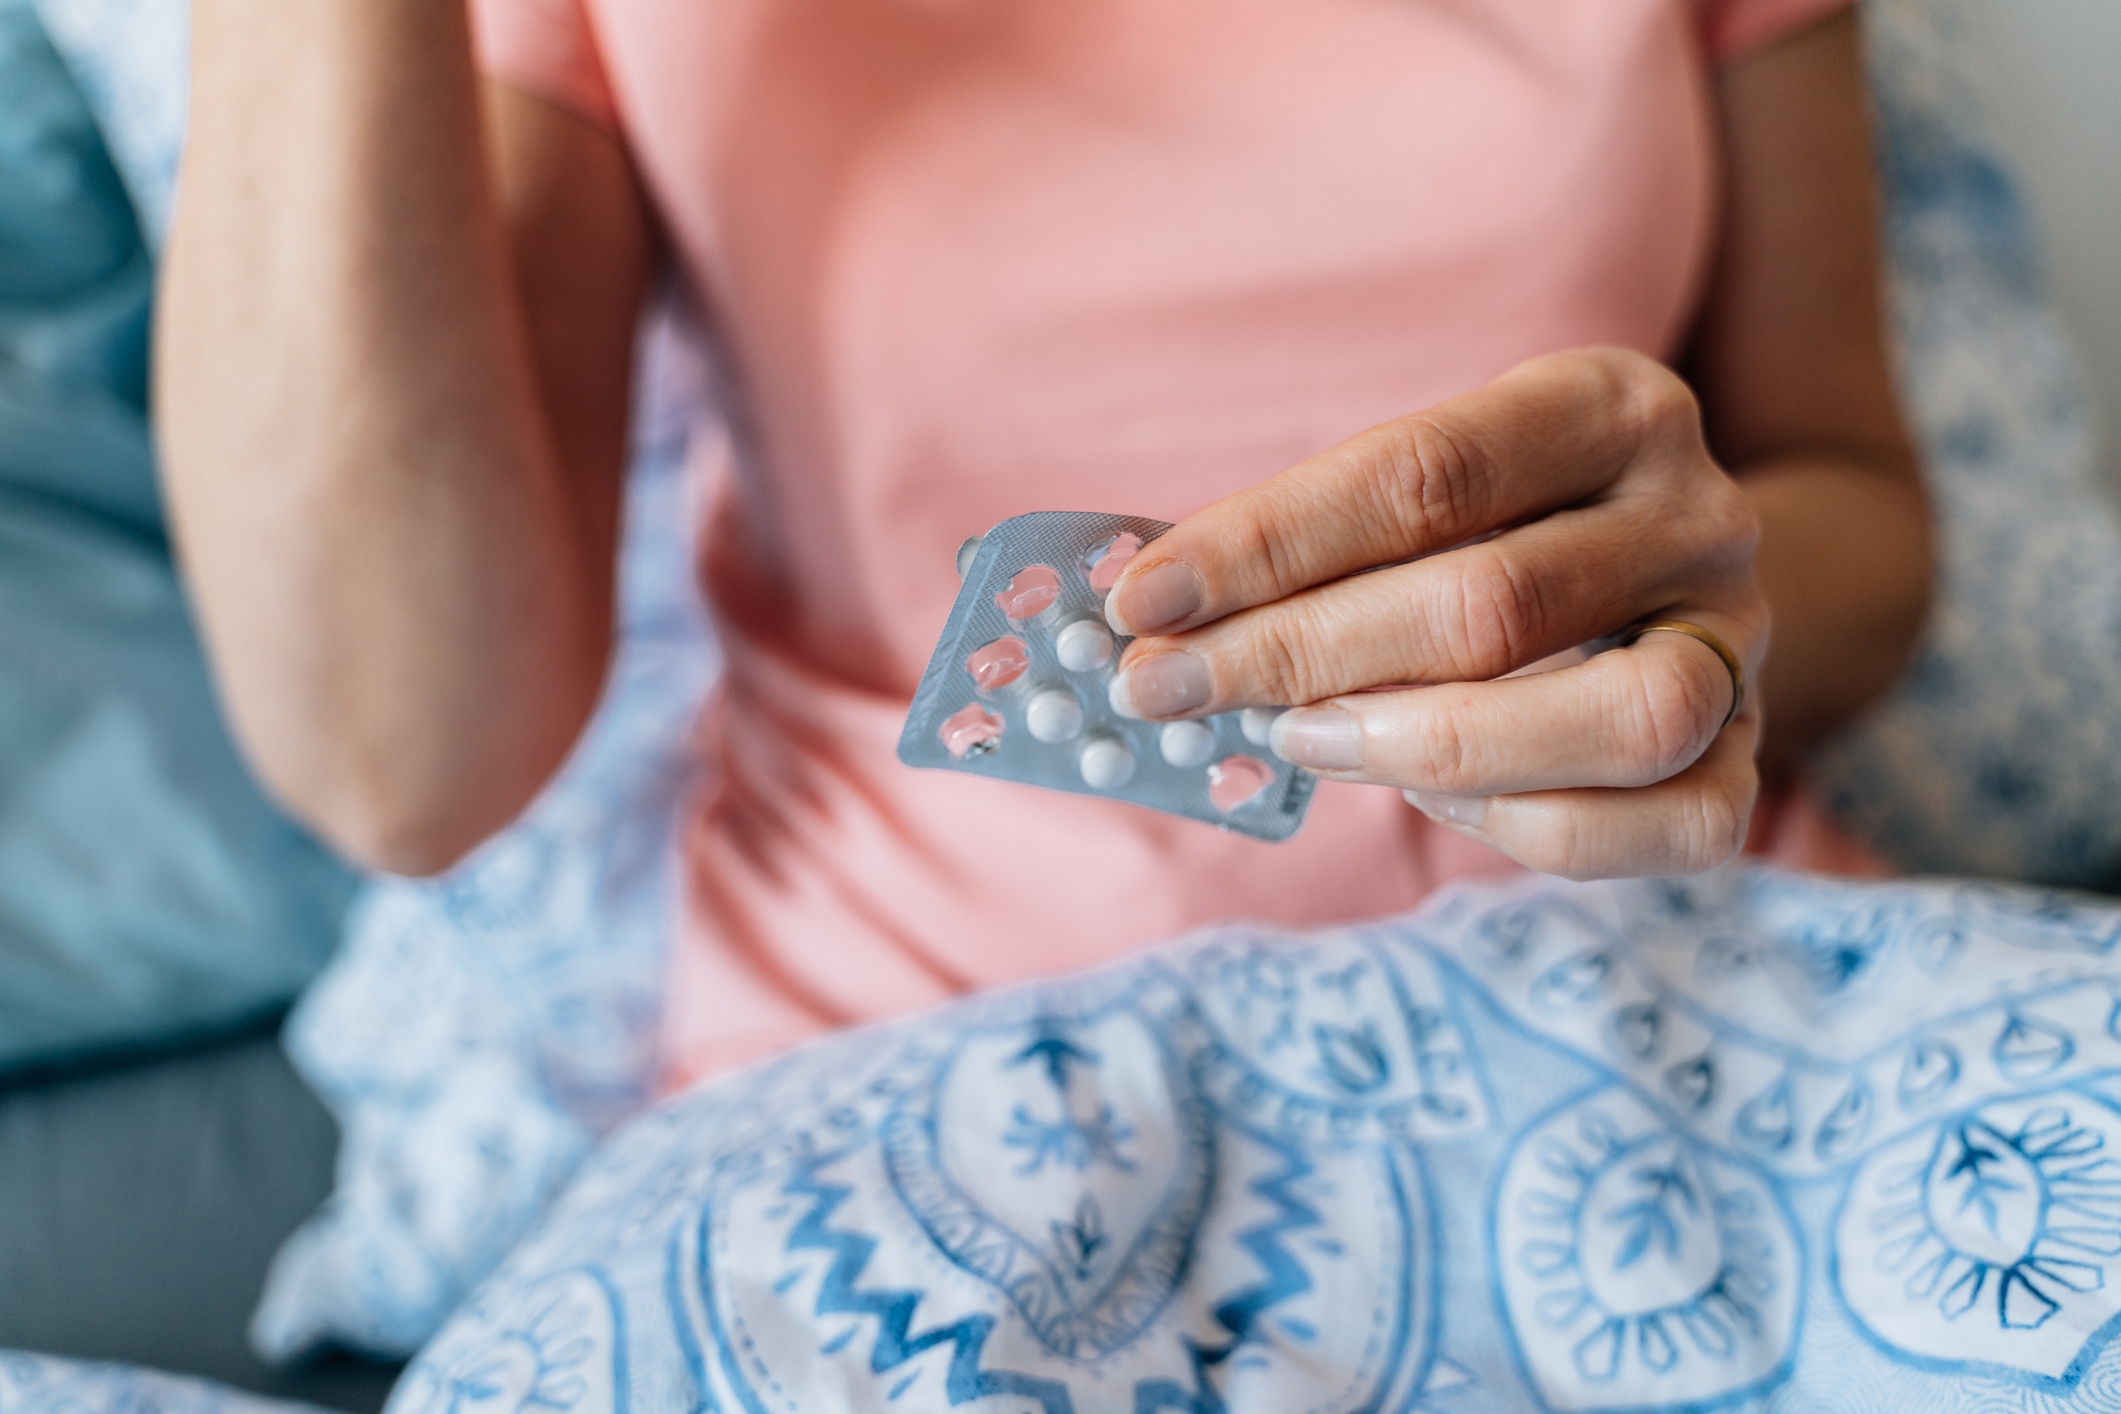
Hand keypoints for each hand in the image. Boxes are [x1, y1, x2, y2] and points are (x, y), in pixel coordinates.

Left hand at [1103, 348, 1767, 879]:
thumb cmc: (1502, 532)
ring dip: (1422, 744)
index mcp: (1608, 404)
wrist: (1671, 585)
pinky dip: (1520, 823)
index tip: (1142, 597)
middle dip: (1297, 654)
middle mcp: (1696, 511)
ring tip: (1299, 740)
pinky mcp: (1749, 758)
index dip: (1268, 543)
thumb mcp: (1428, 493)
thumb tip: (1152, 615)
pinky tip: (1424, 795)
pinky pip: (1654, 821)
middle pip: (1490, 601)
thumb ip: (1316, 541)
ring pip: (1610, 718)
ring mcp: (1738, 640)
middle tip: (1167, 688)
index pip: (1423, 473)